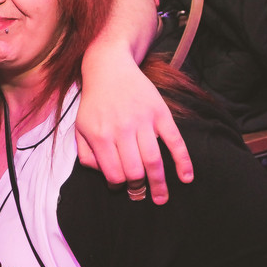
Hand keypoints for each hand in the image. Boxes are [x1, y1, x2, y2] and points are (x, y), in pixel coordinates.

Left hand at [76, 52, 192, 204]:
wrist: (110, 69)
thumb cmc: (94, 103)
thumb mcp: (80, 128)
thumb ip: (86, 155)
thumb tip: (104, 176)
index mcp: (100, 135)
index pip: (113, 173)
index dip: (118, 185)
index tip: (121, 187)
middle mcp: (122, 130)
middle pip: (134, 171)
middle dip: (138, 188)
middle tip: (140, 194)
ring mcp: (143, 121)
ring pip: (154, 160)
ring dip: (159, 184)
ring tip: (161, 198)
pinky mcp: (160, 113)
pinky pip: (175, 141)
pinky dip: (183, 161)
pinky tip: (186, 177)